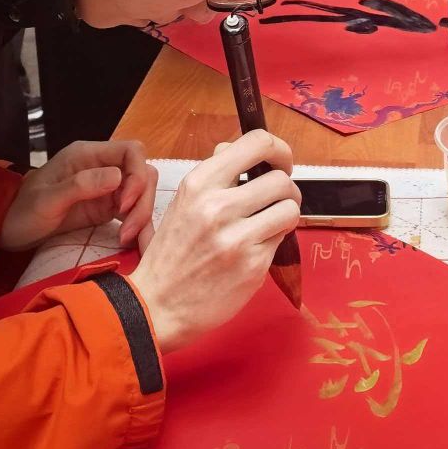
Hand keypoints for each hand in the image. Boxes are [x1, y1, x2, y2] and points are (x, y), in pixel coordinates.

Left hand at [0, 139, 155, 252]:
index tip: (123, 204)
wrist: (8, 230)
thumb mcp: (46, 200)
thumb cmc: (22, 211)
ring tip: (132, 243)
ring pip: (142, 195)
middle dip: (142, 203)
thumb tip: (118, 177)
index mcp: (88, 155)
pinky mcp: (107, 209)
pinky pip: (133, 214)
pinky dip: (140, 228)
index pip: (131, 151)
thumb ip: (80, 185)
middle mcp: (103, 168)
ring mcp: (107, 189)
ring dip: (143, 218)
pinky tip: (138, 246)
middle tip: (127, 232)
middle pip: (143, 174)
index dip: (137, 175)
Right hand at [131, 129, 299, 350]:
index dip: (279, 150)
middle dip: (287, 189)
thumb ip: (212, 174)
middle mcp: (217, 205)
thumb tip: (234, 147)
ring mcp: (236, 237)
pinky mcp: (252, 265)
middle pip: (281, 179)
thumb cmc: (171, 254)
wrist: (158, 305)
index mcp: (199, 183)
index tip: (281, 162)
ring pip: (290, 208)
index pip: (256, 143)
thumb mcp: (182, 202)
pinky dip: (276, 241)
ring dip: (286, 215)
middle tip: (277, 200)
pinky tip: (257, 248)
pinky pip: (282, 239)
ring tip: (271, 223)